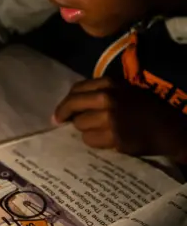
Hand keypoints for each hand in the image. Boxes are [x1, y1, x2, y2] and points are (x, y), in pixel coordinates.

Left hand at [53, 77, 186, 162]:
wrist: (167, 128)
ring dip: (84, 130)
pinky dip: (94, 141)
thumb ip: (98, 94)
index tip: (60, 111)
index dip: (64, 102)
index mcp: (109, 84)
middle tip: (59, 122)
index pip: (75, 90)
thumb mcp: (122, 92)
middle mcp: (107, 98)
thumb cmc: (142, 109)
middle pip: (72, 106)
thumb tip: (69, 106)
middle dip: (63, 115)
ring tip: (98, 131)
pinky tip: (106, 139)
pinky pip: (90, 140)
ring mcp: (109, 118)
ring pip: (80, 125)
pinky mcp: (113, 136)